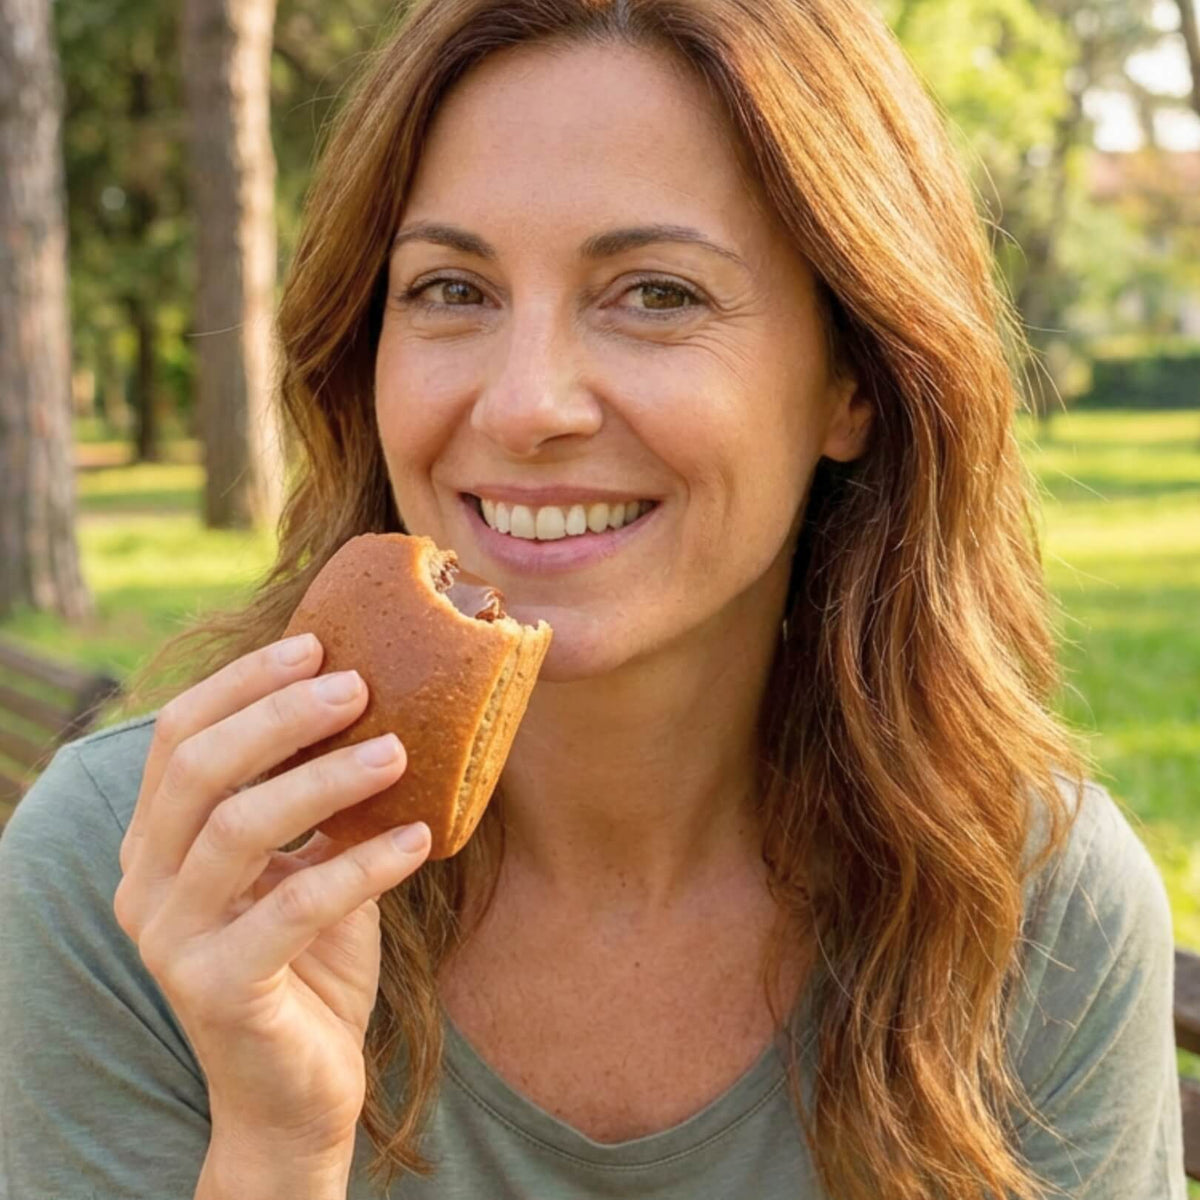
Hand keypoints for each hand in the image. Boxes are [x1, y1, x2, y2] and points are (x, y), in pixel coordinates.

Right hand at [113, 633, 430, 1155]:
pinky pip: (296, 904)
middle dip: (281, 714)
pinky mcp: (218, 987)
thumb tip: (380, 705)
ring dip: (326, 778)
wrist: (297, 1088)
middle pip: (201, 768)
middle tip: (359, 685)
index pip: (180, 736)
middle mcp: (146, 883)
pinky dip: (364, 863)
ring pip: (240, 828)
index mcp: (159, 842)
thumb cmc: (310, 960)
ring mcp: (173, 939)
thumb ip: (314, 797)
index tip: (316, 645)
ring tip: (398, 751)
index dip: (244, 683)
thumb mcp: (307, 861)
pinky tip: (420, 837)